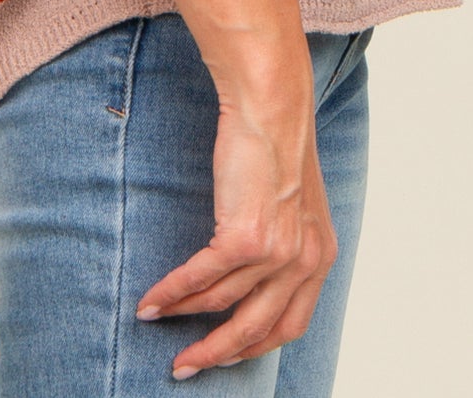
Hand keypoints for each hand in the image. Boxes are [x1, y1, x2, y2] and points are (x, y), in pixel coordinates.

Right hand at [135, 60, 336, 378]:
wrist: (272, 106)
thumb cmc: (278, 144)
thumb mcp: (297, 204)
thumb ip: (286, 243)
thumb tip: (253, 274)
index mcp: (321, 257)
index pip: (290, 324)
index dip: (255, 344)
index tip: (226, 353)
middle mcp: (305, 262)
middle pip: (257, 329)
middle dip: (217, 352)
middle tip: (186, 366)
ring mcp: (277, 253)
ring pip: (221, 304)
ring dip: (184, 316)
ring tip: (155, 319)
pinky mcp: (244, 238)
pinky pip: (200, 278)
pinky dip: (172, 293)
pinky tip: (151, 301)